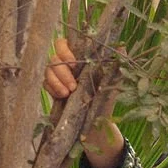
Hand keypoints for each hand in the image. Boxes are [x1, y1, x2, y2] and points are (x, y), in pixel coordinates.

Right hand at [45, 36, 123, 167]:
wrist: (98, 123)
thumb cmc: (106, 98)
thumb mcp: (113, 80)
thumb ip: (116, 63)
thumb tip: (121, 46)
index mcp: (80, 57)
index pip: (63, 43)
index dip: (65, 51)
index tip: (74, 64)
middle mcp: (67, 64)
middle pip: (54, 57)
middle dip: (62, 72)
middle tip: (73, 87)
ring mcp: (58, 76)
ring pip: (48, 70)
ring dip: (56, 82)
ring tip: (68, 94)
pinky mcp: (53, 88)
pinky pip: (45, 84)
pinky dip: (52, 89)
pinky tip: (62, 97)